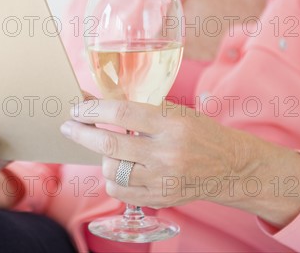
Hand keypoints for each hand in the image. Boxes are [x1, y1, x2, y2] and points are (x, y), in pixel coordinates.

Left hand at [60, 99, 244, 207]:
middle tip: (69, 126)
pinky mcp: (160, 198)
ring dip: (102, 156)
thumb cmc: (198, 132)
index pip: (122, 112)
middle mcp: (167, 152)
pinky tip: (120, 169)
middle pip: (110, 143)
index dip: (93, 109)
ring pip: (111, 169)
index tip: (78, 109)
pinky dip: (112, 179)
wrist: (230, 166)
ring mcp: (163, 179)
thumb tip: (94, 101)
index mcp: (171, 123)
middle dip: (81, 133)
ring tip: (110, 149)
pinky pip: (119, 191)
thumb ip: (136, 110)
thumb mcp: (173, 112)